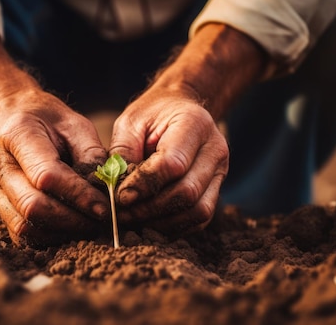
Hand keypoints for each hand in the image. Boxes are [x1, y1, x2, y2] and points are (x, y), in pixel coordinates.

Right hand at [0, 90, 109, 244]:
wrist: (11, 117)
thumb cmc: (47, 119)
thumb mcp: (75, 124)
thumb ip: (91, 154)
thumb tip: (107, 191)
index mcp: (16, 135)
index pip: (47, 176)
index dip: (79, 196)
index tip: (105, 207)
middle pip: (33, 207)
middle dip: (73, 220)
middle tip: (102, 221)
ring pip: (24, 226)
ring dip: (61, 232)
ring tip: (89, 226)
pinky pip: (20, 234)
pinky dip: (48, 237)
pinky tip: (70, 228)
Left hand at [109, 23, 265, 234]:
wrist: (179, 109)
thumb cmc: (151, 115)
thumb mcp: (130, 123)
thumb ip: (123, 153)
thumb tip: (115, 191)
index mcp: (195, 124)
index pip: (173, 164)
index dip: (144, 185)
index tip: (119, 196)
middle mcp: (215, 149)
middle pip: (187, 192)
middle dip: (150, 209)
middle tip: (121, 214)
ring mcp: (220, 171)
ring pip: (197, 211)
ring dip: (162, 222)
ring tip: (133, 219)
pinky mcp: (217, 189)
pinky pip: (200, 218)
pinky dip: (174, 226)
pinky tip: (150, 221)